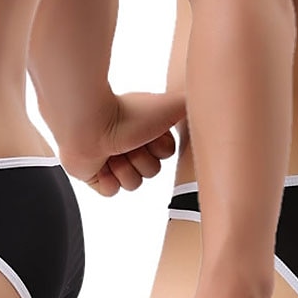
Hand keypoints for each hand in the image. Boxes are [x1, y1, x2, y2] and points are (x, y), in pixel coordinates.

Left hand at [59, 91, 184, 195]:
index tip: (150, 136)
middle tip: (128, 145)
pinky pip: (111, 192)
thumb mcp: (172, 106)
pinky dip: (107, 181)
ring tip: (113, 154)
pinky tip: (102, 165)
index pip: (166, 155)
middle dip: (142, 161)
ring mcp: (110, 159)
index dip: (160, 149)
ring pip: (133, 184)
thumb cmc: (129, 114)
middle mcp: (129, 143)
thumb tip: (207, 106)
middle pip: (151, 171)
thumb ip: (193, 105)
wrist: (90, 125)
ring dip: (125, 170)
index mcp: (145, 128)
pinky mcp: (94, 175)